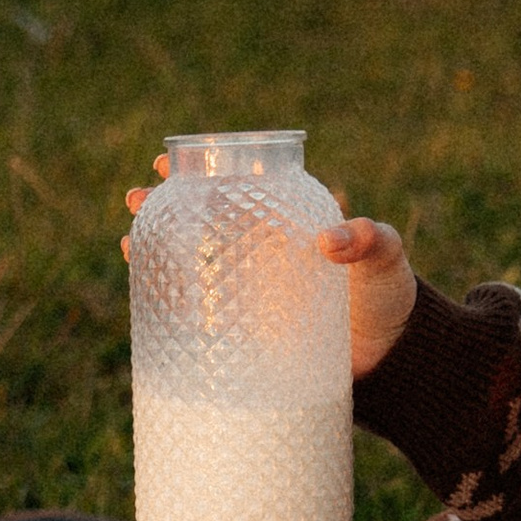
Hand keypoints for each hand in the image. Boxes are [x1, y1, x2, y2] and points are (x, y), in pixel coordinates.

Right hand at [124, 159, 418, 377]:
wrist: (391, 359)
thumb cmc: (388, 296)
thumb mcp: (385, 257)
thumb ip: (368, 240)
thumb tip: (330, 241)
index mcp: (286, 220)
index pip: (237, 183)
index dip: (199, 169)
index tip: (166, 161)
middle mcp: (260, 251)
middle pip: (201, 218)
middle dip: (163, 205)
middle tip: (136, 199)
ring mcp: (249, 291)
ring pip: (192, 261)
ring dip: (155, 247)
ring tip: (129, 240)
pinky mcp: (245, 331)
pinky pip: (200, 311)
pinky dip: (169, 300)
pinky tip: (144, 295)